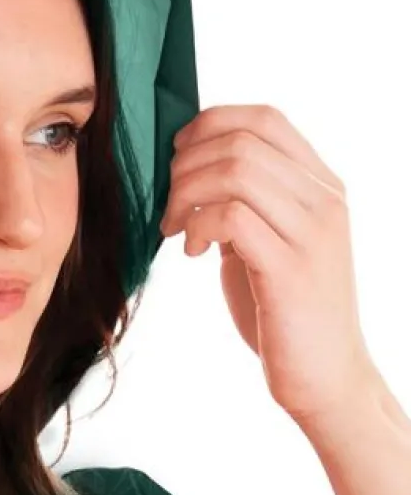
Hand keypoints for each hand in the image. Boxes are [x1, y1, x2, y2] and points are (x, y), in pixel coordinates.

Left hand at [159, 103, 378, 425]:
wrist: (325, 376)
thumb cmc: (287, 312)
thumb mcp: (268, 243)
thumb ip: (244, 204)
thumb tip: (191, 170)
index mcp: (322, 185)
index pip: (265, 118)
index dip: (209, 125)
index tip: (177, 160)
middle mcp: (324, 200)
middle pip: (242, 140)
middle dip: (186, 166)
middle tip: (169, 207)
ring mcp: (312, 232)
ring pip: (236, 171)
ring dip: (187, 194)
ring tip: (176, 230)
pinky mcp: (291, 268)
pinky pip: (233, 217)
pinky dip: (199, 226)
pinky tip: (193, 252)